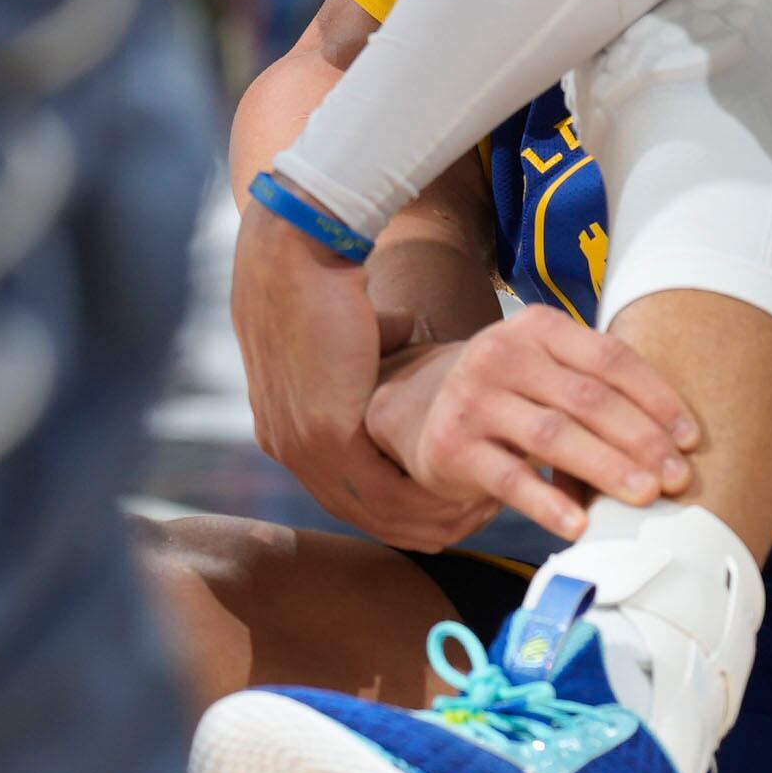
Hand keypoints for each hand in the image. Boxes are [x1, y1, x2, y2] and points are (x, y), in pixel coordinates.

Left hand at [232, 196, 491, 549]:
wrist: (296, 251)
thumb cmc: (320, 273)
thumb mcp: (349, 328)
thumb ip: (376, 345)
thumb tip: (404, 334)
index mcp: (287, 427)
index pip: (348, 490)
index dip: (400, 500)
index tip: (448, 497)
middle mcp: (287, 446)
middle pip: (364, 512)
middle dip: (423, 522)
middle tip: (476, 516)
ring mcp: (301, 445)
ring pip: (378, 511)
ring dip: (435, 516)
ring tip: (484, 508)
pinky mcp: (326, 435)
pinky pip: (385, 491)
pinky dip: (431, 499)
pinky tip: (470, 494)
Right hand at [365, 305, 699, 541]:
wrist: (419, 408)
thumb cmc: (510, 393)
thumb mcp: (547, 371)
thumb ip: (597, 389)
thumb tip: (673, 443)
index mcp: (538, 327)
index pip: (610, 358)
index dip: (657, 398)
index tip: (690, 438)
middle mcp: (502, 355)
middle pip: (587, 398)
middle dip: (641, 439)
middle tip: (677, 477)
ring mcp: (474, 400)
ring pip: (553, 436)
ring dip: (607, 468)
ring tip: (646, 496)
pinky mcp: (453, 447)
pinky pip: (510, 480)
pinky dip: (549, 504)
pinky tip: (581, 525)